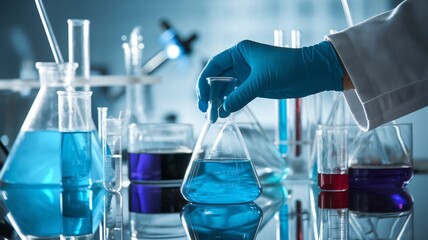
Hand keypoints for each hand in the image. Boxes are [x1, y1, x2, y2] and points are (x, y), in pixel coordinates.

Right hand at [196, 40, 343, 117]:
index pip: (214, 65)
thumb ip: (241, 95)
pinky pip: (236, 96)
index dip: (204, 80)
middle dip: (210, 94)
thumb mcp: (261, 80)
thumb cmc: (289, 66)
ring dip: (219, 101)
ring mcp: (247, 75)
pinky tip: (225, 113)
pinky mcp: (254, 87)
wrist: (311, 72)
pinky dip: (230, 104)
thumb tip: (223, 109)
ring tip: (214, 116)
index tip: (201, 97)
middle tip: (206, 111)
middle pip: (217, 78)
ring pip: (226, 89)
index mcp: (239, 52)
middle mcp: (240, 63)